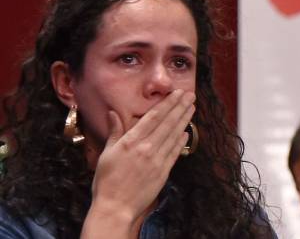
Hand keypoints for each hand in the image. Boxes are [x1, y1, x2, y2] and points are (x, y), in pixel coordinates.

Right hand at [83, 89, 194, 237]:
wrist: (115, 207)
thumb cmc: (106, 181)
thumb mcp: (106, 154)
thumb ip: (114, 132)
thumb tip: (112, 113)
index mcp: (130, 141)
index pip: (153, 117)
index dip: (167, 103)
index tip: (177, 93)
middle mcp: (146, 147)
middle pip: (167, 123)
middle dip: (180, 107)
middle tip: (190, 95)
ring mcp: (156, 159)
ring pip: (174, 135)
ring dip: (184, 120)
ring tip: (192, 107)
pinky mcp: (163, 171)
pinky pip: (175, 152)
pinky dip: (182, 140)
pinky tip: (187, 132)